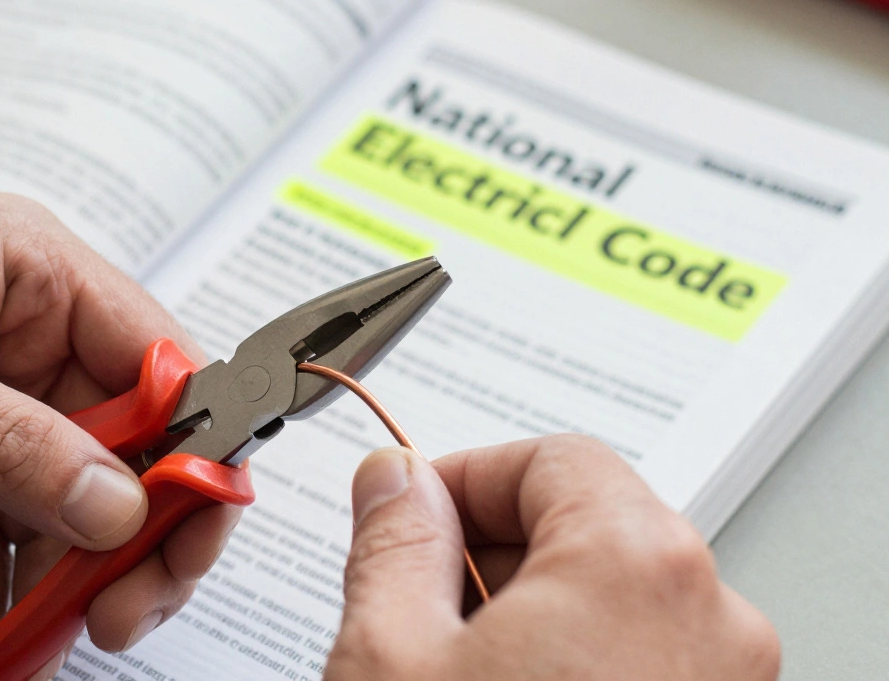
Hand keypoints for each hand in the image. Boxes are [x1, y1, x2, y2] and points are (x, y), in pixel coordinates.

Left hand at [0, 195, 239, 673]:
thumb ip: (10, 443)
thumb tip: (115, 502)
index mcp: (29, 278)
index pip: (156, 361)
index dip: (191, 444)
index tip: (192, 524)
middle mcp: (20, 346)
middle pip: (126, 455)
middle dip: (127, 540)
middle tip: (121, 608)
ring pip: (61, 517)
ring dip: (48, 588)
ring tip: (24, 641)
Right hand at [326, 436, 779, 679]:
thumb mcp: (392, 655)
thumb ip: (392, 540)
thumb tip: (393, 481)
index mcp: (635, 565)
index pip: (552, 458)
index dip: (464, 476)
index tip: (411, 508)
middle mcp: (709, 616)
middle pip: (588, 523)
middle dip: (492, 547)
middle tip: (418, 595)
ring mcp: (724, 679)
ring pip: (615, 595)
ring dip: (530, 607)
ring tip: (457, 663)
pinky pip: (645, 653)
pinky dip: (575, 655)